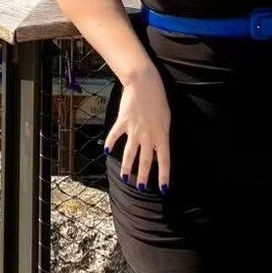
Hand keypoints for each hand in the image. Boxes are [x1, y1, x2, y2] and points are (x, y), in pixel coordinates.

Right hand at [106, 64, 170, 192]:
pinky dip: (110, 143)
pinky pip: (115, 135)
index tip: (163, 189)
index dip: (164, 176)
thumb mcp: (165, 120)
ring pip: (130, 152)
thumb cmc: (158, 100)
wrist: (145, 82)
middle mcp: (148, 134)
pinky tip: (106, 150)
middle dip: (143, 176)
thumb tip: (156, 153)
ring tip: (125, 177)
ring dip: (127, 166)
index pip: (164, 160)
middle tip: (140, 188)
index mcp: (162, 134)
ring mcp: (135, 128)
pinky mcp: (123, 121)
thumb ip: (161, 137)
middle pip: (145, 160)